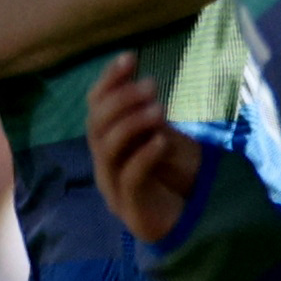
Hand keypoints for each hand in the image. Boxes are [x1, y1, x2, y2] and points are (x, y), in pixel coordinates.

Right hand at [84, 57, 202, 246]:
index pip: (95, 107)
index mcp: (106, 144)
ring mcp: (113, 186)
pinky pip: (129, 178)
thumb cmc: (171, 178)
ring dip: (131, 124)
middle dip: (121, 101)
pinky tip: (162, 141)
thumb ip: (147, 117)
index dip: (108, 82)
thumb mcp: (160, 139)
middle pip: (96, 126)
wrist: (184, 222)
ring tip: (159, 110)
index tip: (130, 58)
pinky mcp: (130, 207)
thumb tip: (141, 82)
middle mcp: (103, 163)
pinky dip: (144, 156)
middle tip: (151, 86)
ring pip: (108, 150)